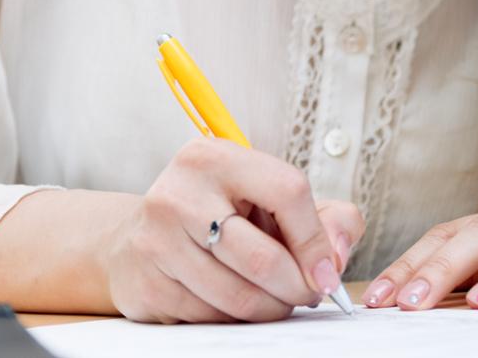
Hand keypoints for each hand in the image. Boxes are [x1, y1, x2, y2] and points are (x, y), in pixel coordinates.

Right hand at [102, 137, 363, 322]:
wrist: (141, 238)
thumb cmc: (221, 216)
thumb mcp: (272, 201)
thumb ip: (328, 218)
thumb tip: (336, 259)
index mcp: (215, 158)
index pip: (287, 192)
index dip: (316, 240)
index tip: (327, 272)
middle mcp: (180, 192)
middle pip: (263, 258)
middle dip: (296, 288)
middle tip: (306, 295)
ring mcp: (157, 239)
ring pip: (238, 296)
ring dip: (270, 309)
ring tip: (275, 300)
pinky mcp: (147, 282)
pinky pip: (211, 317)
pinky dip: (235, 319)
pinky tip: (233, 302)